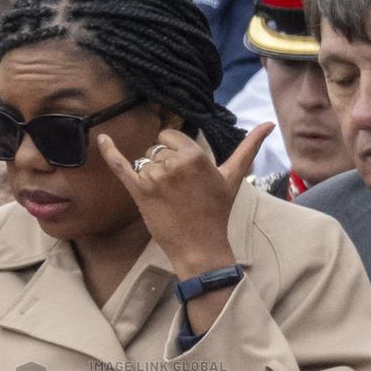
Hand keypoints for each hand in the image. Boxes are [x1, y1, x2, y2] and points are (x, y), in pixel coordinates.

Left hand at [98, 123, 273, 276]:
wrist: (200, 247)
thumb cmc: (217, 212)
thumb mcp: (233, 177)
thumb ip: (248, 147)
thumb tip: (269, 124)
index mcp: (194, 155)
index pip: (170, 137)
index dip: (174, 151)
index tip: (183, 172)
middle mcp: (172, 163)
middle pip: (156, 149)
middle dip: (163, 164)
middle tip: (177, 190)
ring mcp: (153, 178)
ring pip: (143, 161)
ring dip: (151, 175)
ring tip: (166, 197)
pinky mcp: (139, 192)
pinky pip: (120, 165)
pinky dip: (109, 151)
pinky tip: (101, 138)